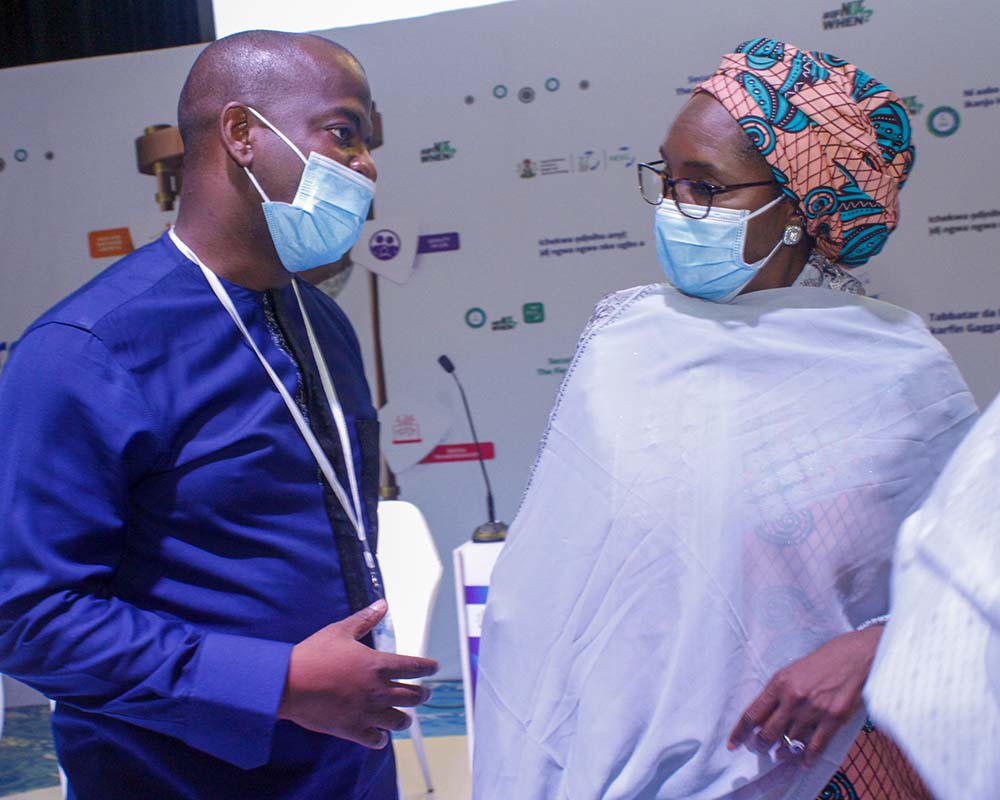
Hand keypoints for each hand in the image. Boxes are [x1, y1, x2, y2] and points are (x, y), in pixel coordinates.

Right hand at [277, 599, 438, 748]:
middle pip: (413, 696)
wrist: (289, 683)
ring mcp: (367, 712)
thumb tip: (382, 604)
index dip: (428, 667)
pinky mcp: (352, 729)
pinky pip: (376, 740)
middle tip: (424, 693)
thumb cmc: (313, 655)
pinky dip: (381, 738)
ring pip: (400, 720)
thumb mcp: (340, 631)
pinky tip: (380, 735)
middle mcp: (378, 690)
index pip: (414, 667)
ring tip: (406, 716)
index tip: (434, 668)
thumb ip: (365, 619)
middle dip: (422, 694)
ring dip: (405, 717)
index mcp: (377, 665)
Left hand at [727, 626, 882, 766]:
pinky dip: (807, 759)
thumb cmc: (820, 663)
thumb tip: (763, 717)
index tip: (732, 744)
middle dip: (760, 746)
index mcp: (778, 684)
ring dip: (783, 753)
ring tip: (780, 755)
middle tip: (759, 750)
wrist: (853, 657)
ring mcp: (813, 710)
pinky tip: (804, 764)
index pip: (752, 714)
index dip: (740, 732)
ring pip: (790, 742)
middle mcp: (793, 698)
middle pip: (768, 732)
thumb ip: (776, 694)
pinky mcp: (833, 719)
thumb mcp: (791, 672)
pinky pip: (815, 746)